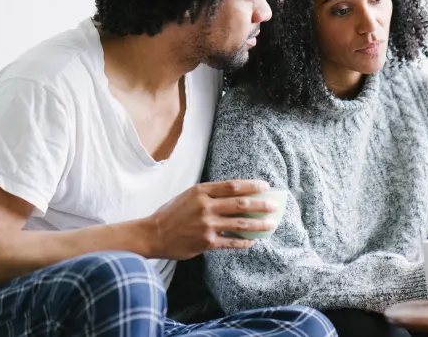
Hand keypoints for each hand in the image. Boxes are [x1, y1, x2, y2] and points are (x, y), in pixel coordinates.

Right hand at [143, 180, 277, 259]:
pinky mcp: (206, 242)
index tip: (265, 187)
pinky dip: (244, 241)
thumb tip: (237, 196)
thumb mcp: (188, 196)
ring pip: (240, 224)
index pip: (233, 186)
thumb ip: (210, 195)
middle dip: (261, 205)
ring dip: (259, 225)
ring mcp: (207, 224)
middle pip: (241, 204)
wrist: (153, 235)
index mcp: (201, 191)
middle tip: (275, 206)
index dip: (252, 186)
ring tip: (271, 225)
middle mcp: (205, 206)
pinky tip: (252, 241)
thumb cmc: (172, 214)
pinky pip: (231, 241)